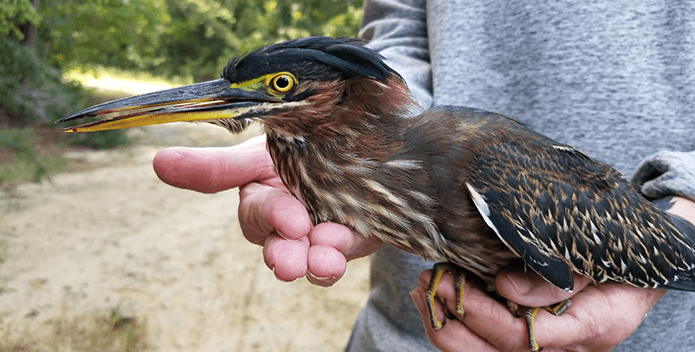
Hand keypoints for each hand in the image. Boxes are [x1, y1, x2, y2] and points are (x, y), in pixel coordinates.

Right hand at [152, 136, 380, 285]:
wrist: (350, 144)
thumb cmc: (295, 147)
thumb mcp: (257, 153)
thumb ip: (216, 166)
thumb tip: (158, 162)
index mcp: (262, 202)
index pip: (258, 215)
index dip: (271, 218)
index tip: (292, 220)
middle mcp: (287, 226)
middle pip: (279, 249)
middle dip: (285, 257)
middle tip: (291, 264)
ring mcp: (317, 237)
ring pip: (310, 260)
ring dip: (315, 264)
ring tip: (324, 263)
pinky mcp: (350, 240)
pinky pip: (344, 254)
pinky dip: (343, 253)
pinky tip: (344, 249)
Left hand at [410, 196, 693, 350]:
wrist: (637, 266)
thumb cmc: (617, 257)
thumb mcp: (597, 257)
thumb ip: (556, 277)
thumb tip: (504, 288)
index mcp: (589, 327)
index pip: (524, 336)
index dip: (483, 315)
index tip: (454, 284)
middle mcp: (565, 347)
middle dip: (453, 323)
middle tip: (427, 285)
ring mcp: (546, 345)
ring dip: (446, 325)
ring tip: (422, 290)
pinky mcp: (529, 336)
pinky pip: (487, 342)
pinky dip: (455, 322)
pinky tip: (433, 298)